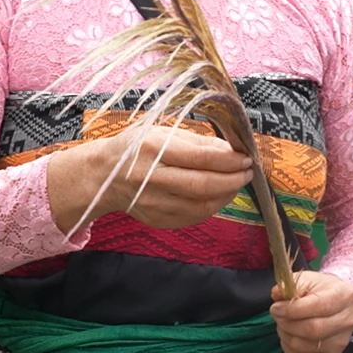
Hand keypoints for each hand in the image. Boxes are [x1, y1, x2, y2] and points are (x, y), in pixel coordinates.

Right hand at [107, 124, 252, 229]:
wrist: (104, 175)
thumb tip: (232, 150)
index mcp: (153, 149)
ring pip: (201, 205)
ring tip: (236, 182)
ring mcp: (153, 203)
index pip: (201, 157)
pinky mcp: (156, 220)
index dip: (229, 159)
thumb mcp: (163, 132)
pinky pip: (193, 217)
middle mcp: (151, 178)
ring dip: (226, 194)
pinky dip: (212, 206)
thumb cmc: (137, 148)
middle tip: (248, 172)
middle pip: (203, 185)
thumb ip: (198, 141)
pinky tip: (219, 195)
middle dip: (233, 179)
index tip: (246, 157)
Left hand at [270, 270, 352, 352]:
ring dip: (287, 336)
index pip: (318, 306)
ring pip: (306, 346)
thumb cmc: (321, 290)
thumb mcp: (307, 279)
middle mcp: (348, 321)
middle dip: (288, 324)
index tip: (276, 307)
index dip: (292, 309)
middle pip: (313, 330)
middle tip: (277, 317)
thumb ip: (290, 285)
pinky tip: (290, 337)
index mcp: (344, 296)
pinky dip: (290, 350)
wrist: (336, 303)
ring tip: (284, 325)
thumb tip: (277, 293)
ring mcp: (341, 342)